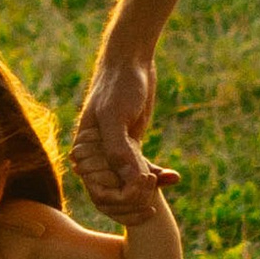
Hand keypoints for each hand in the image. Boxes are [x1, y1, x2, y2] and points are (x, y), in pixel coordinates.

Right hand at [72, 50, 179, 223]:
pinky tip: (173, 176)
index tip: (145, 184)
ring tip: (168, 178)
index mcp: (86, 151)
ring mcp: (114, 152)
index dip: (122, 196)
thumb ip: (117, 148)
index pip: (100, 192)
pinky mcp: (130, 146)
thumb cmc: (119, 84)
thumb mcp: (115, 115)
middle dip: (137, 196)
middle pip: (115, 195)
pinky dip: (157, 175)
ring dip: (150, 188)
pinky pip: (140, 171)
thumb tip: (127, 181)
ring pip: (130, 185)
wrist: (131, 62)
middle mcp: (97, 155)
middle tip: (156, 181)